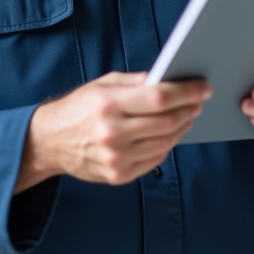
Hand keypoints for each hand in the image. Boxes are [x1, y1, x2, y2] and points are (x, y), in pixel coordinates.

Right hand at [16, 72, 210, 190]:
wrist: (49, 141)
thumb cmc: (79, 108)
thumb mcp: (104, 84)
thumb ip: (137, 81)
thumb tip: (169, 78)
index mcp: (108, 103)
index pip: (159, 97)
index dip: (187, 92)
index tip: (204, 88)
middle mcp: (112, 132)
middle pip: (167, 122)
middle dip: (189, 110)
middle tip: (198, 102)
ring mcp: (115, 157)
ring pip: (165, 143)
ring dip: (181, 128)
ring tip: (186, 116)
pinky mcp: (117, 175)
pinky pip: (154, 160)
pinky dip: (166, 146)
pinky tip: (168, 135)